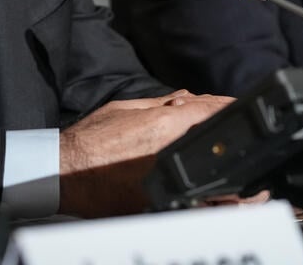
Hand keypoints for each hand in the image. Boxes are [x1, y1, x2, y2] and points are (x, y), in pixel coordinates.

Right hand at [59, 90, 231, 216]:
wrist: (64, 172)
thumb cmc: (90, 140)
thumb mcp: (125, 108)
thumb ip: (159, 104)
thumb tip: (185, 99)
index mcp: (162, 125)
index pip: (209, 112)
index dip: (227, 107)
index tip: (238, 107)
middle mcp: (169, 152)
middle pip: (214, 141)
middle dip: (227, 134)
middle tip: (238, 133)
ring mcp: (166, 180)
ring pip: (211, 175)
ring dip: (226, 169)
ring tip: (235, 167)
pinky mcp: (159, 202)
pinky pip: (194, 197)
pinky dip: (207, 191)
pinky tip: (214, 188)